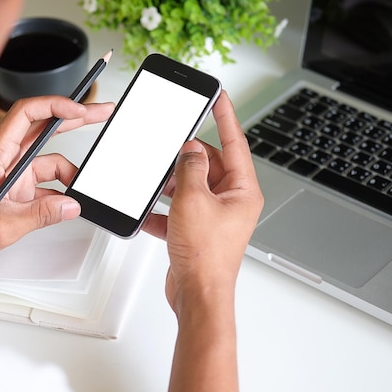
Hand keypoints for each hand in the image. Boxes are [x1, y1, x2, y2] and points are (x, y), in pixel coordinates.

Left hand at [0, 96, 113, 282]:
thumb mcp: (3, 225)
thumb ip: (41, 214)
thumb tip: (72, 205)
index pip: (26, 114)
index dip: (54, 106)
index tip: (79, 111)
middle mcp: (5, 156)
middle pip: (44, 127)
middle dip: (74, 119)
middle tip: (101, 112)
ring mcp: (11, 171)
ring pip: (48, 159)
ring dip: (68, 172)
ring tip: (80, 188)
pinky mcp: (15, 186)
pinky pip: (44, 181)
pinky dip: (58, 191)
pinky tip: (66, 204)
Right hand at [148, 91, 262, 391]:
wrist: (197, 296)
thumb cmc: (206, 257)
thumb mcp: (193, 200)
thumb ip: (189, 168)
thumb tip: (189, 149)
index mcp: (242, 190)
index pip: (234, 142)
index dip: (224, 116)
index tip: (217, 96)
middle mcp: (231, 201)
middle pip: (207, 164)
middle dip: (185, 160)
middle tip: (168, 153)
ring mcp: (213, 216)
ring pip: (190, 187)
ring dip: (171, 186)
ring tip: (156, 186)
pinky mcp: (196, 230)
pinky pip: (178, 210)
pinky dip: (162, 211)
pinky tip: (148, 214)